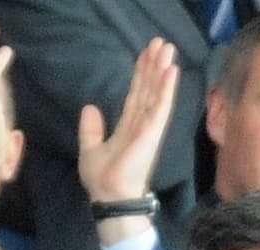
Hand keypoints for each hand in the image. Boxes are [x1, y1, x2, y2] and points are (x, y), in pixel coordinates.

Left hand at [78, 38, 177, 244]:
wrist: (108, 197)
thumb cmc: (102, 179)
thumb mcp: (90, 149)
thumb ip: (91, 129)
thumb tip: (89, 107)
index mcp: (127, 127)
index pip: (135, 95)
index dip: (140, 75)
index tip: (144, 55)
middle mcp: (141, 124)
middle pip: (148, 89)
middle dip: (153, 66)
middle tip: (160, 42)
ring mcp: (148, 128)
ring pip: (157, 93)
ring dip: (162, 71)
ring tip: (167, 48)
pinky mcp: (152, 133)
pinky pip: (161, 107)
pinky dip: (166, 89)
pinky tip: (170, 71)